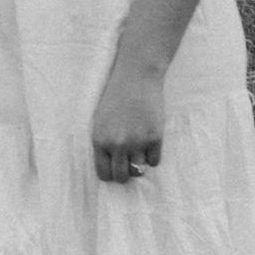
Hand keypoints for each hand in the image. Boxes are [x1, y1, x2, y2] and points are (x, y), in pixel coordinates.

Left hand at [90, 51, 164, 184]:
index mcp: (99, 140)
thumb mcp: (100, 120)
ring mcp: (137, 142)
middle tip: (129, 161)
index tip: (115, 167)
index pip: (104, 174)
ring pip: (139, 170)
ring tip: (138, 146)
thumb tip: (111, 166)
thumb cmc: (115, 97)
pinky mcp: (155, 138)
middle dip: (125, 172)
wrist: (136, 77)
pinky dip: (153, 155)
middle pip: (122, 177)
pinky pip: (155, 161)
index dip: (110, 173)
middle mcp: (117, 144)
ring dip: (140, 162)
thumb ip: (104, 143)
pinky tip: (149, 141)